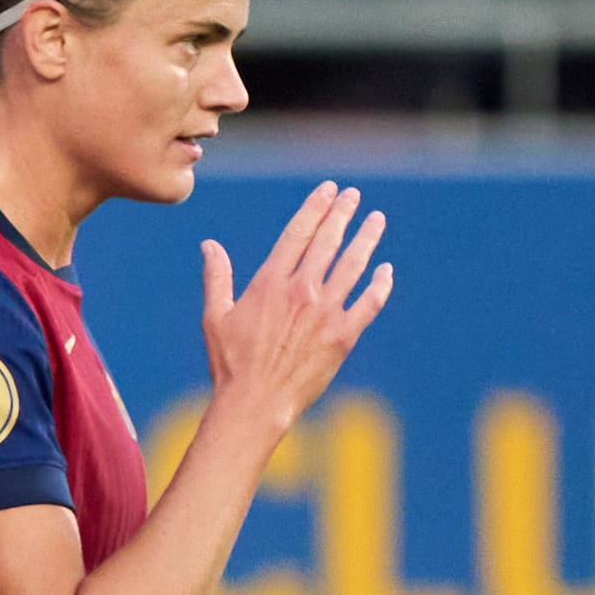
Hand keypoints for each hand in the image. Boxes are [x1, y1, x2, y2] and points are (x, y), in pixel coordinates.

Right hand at [198, 180, 393, 441]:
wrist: (255, 403)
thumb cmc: (230, 364)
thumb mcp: (215, 317)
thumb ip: (217, 277)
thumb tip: (209, 245)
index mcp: (270, 283)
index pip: (299, 233)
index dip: (316, 208)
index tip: (329, 190)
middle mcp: (301, 291)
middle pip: (328, 242)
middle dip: (343, 214)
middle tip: (353, 196)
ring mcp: (326, 312)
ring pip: (353, 265)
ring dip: (366, 239)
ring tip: (376, 220)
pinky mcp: (344, 335)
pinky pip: (369, 303)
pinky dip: (380, 285)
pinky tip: (385, 271)